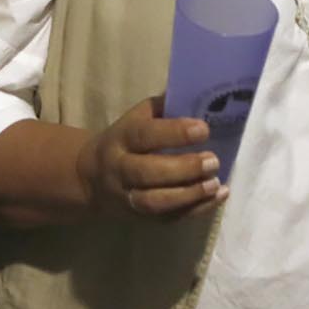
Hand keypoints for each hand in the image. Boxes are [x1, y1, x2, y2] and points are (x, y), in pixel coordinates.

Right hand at [79, 98, 225, 219]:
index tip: (203, 129)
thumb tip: (198, 90)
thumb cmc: (125, 140)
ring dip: (189, 195)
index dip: (173, 133)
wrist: (90, 178)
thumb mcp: (135, 118)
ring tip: (215, 184)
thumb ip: (162, 108)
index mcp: (120, 139)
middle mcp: (119, 170)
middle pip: (146, 173)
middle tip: (213, 161)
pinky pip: (167, 218)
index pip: (143, 135)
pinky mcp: (141, 218)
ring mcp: (128, 198)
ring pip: (155, 202)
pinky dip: (195, 210)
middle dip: (183, 168)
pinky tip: (218, 197)